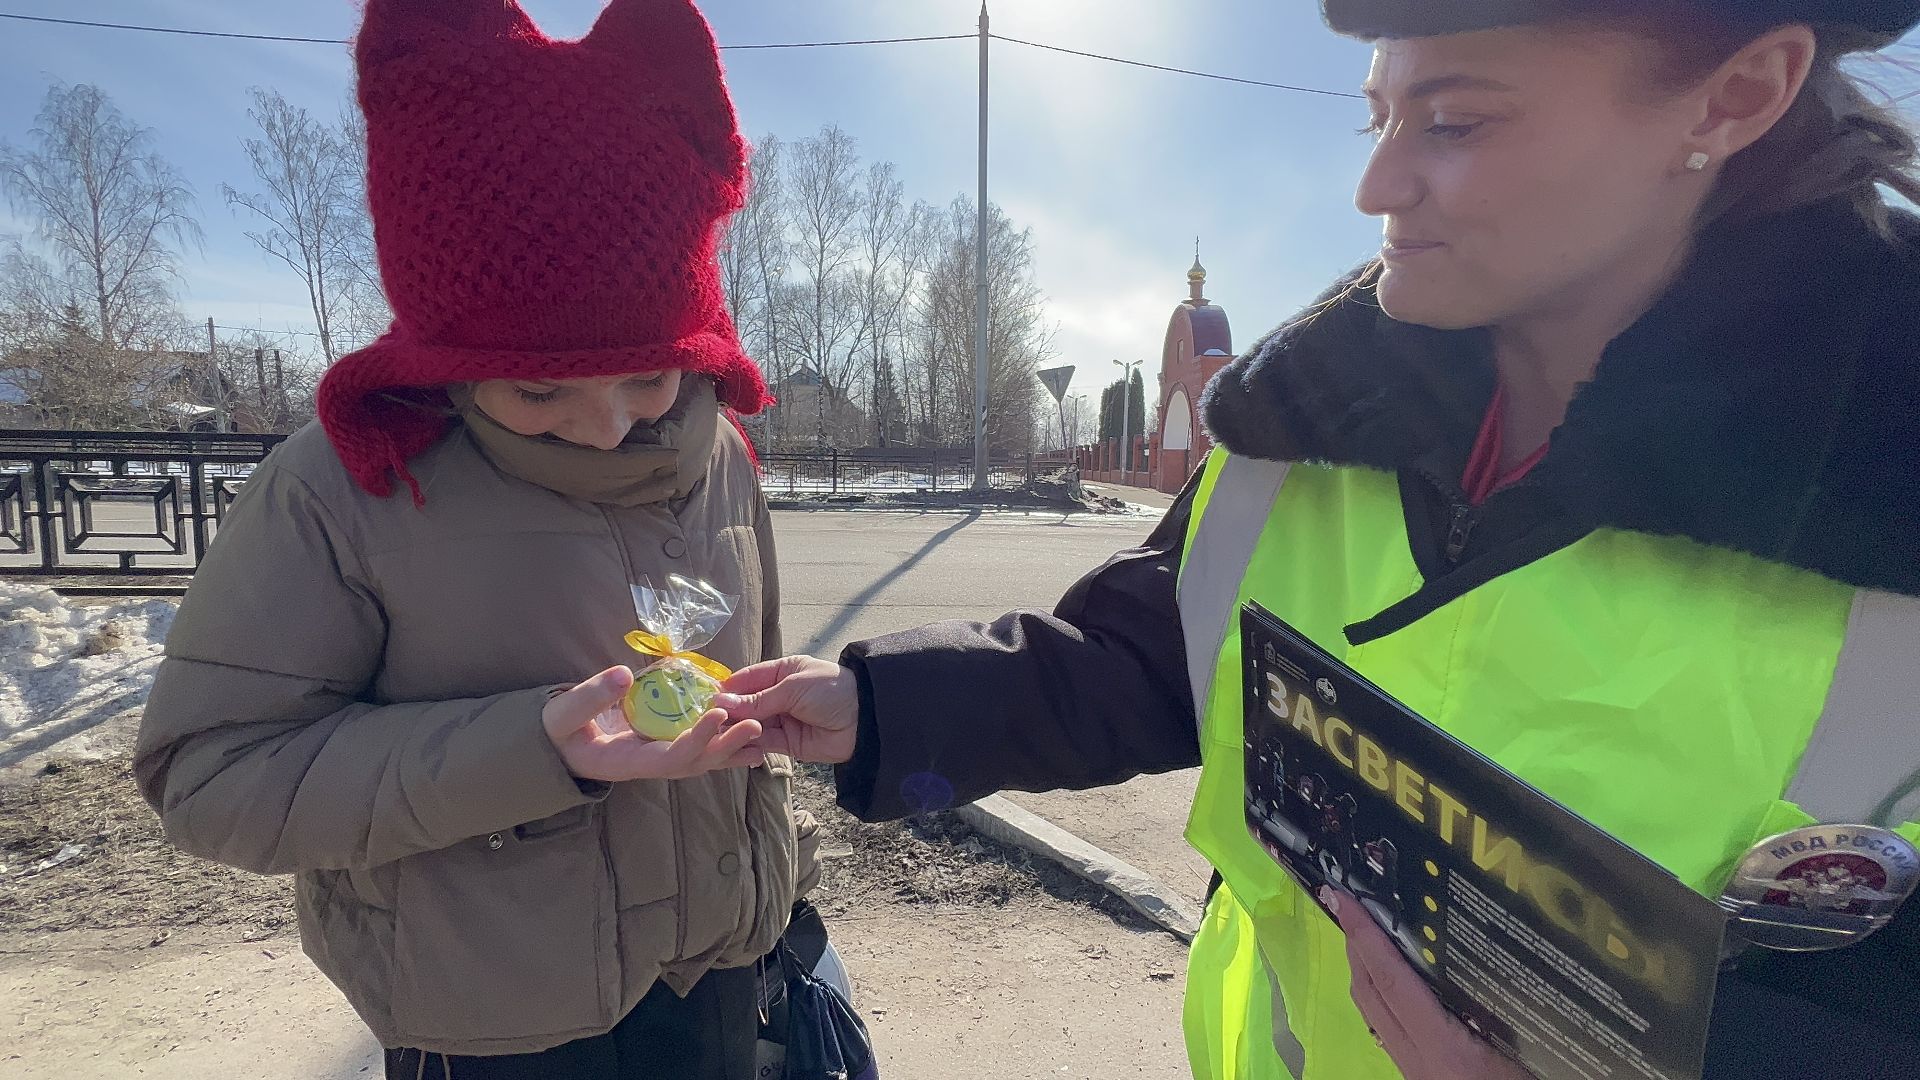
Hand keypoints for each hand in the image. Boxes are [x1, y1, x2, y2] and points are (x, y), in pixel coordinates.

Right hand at [543, 667, 766, 781]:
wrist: (552, 746)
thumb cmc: (556, 730)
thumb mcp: (563, 714)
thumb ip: (589, 697)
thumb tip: (623, 674)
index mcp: (626, 761)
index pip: (669, 757)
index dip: (695, 739)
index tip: (717, 715)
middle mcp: (646, 765)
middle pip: (693, 762)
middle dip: (724, 746)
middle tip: (756, 725)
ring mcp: (655, 758)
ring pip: (699, 759)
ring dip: (729, 749)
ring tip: (763, 737)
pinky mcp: (660, 747)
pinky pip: (694, 748)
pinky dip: (719, 743)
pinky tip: (745, 735)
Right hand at [713, 656, 857, 763]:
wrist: (866, 720)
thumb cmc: (832, 690)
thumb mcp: (793, 688)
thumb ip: (758, 699)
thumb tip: (721, 701)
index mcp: (782, 671)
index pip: (747, 679)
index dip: (727, 688)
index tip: (703, 697)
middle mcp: (779, 695)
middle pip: (746, 704)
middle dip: (728, 712)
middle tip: (704, 721)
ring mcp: (782, 720)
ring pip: (751, 725)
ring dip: (735, 730)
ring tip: (713, 735)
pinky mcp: (787, 744)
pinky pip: (762, 744)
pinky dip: (748, 745)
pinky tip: (732, 747)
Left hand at [1323, 886, 1531, 1079]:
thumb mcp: (1521, 1052)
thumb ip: (1497, 1014)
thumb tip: (1486, 960)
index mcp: (1444, 1050)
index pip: (1393, 984)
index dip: (1366, 938)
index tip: (1342, 899)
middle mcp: (1417, 1061)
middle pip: (1370, 996)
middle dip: (1355, 948)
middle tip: (1346, 904)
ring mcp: (1413, 1072)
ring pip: (1373, 1015)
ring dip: (1364, 972)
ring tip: (1365, 935)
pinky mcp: (1416, 1077)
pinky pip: (1387, 1030)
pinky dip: (1381, 997)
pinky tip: (1393, 985)